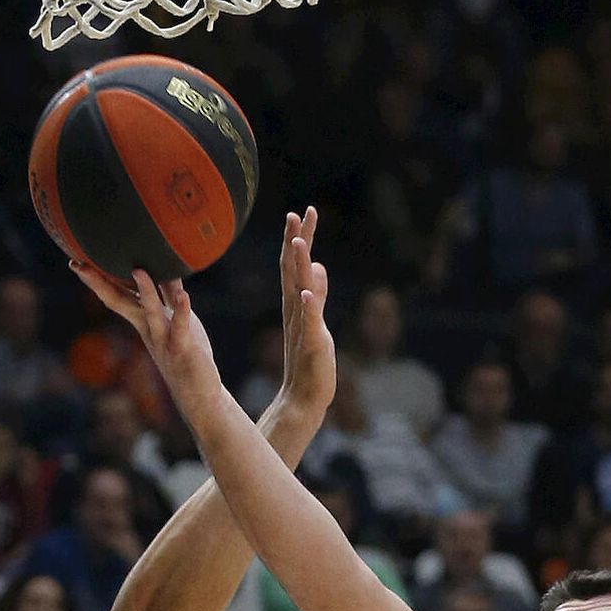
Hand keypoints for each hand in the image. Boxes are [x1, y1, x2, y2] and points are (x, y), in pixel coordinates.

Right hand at [93, 268, 222, 427]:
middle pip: (120, 303)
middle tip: (80, 265)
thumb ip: (168, 293)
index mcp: (143, 320)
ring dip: (144, 292)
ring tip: (137, 270)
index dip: (96, 279)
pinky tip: (184, 295)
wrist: (197, 394)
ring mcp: (163, 340)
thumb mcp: (175, 317)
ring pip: (150, 312)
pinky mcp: (183, 349)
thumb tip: (164, 264)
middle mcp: (147, 329)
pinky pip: (180, 328)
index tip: (76, 261)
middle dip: (99, 284)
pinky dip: (182, 311)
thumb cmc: (185, 352)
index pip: (116, 296)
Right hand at [277, 207, 335, 424]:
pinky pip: (309, 323)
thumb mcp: (317, 320)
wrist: (304, 398)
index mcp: (296, 304)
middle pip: (292, 271)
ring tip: (297, 242)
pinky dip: (309, 306)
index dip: (298, 239)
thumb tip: (318, 265)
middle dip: (294, 242)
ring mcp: (302, 327)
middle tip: (294, 214)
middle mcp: (295, 311)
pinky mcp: (312, 345)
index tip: (302, 213)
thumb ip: (318, 295)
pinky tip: (306, 292)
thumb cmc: (310, 363)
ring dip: (297, 267)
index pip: (294, 266)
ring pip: (297, 291)